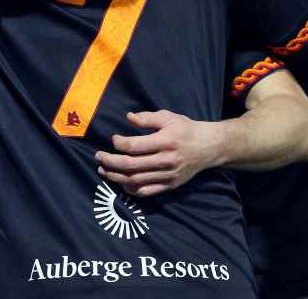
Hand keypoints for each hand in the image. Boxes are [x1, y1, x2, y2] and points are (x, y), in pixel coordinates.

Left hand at [94, 110, 224, 197]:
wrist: (208, 147)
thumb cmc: (186, 129)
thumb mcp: (169, 117)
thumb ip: (148, 118)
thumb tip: (128, 117)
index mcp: (165, 141)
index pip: (135, 146)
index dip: (119, 144)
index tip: (113, 139)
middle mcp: (166, 160)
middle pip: (131, 165)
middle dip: (111, 161)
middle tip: (98, 157)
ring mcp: (168, 175)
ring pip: (136, 180)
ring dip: (116, 177)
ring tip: (103, 170)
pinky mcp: (170, 185)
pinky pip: (147, 191)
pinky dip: (131, 189)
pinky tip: (121, 183)